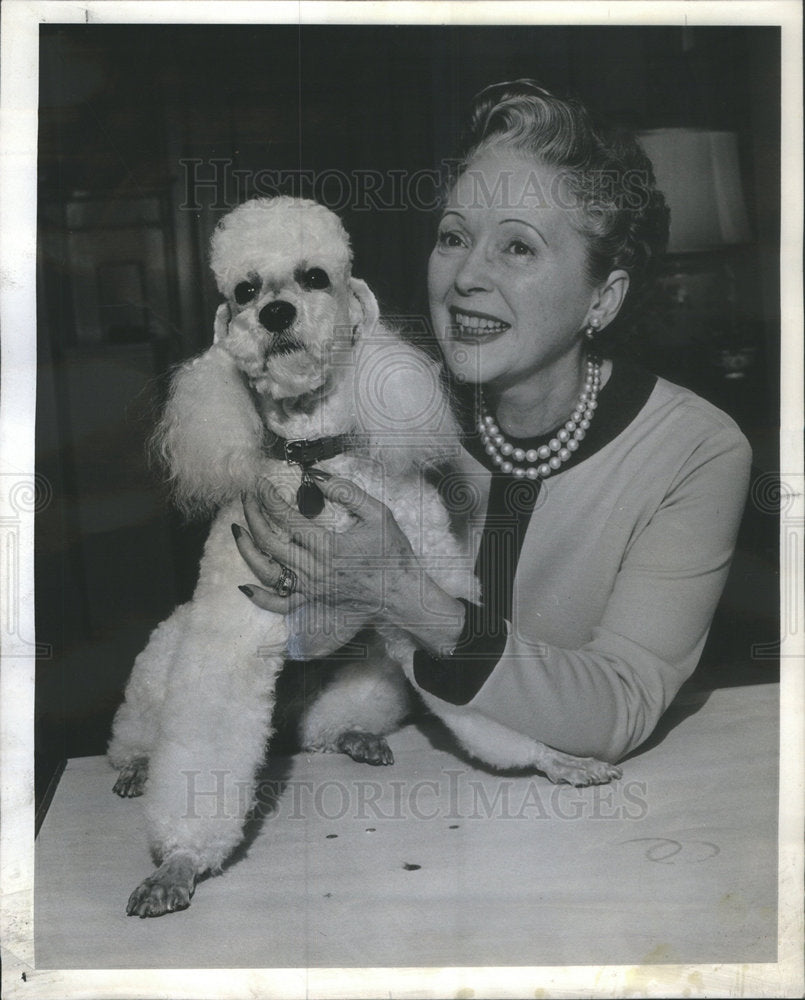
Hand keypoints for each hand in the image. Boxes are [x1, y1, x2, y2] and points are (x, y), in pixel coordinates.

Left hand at [232, 469, 466, 655]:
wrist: (402, 594)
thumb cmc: (393, 553)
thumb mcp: (378, 514)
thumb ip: (348, 493)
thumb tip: (317, 476)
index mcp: (328, 546)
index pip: (286, 518)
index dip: (268, 498)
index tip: (260, 483)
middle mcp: (314, 570)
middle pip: (270, 541)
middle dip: (253, 515)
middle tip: (246, 497)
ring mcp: (310, 589)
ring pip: (267, 571)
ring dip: (248, 550)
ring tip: (238, 529)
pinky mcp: (312, 603)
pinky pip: (280, 605)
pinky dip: (260, 597)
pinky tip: (244, 586)